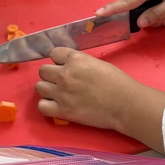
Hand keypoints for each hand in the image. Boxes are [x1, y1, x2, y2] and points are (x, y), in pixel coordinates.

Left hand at [36, 48, 164, 148]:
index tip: (65, 66)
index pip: (54, 54)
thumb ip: (79, 63)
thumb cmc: (117, 82)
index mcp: (75, 59)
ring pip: (39, 87)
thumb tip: (69, 66)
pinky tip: (56, 105)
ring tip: (58, 93)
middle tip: (62, 81)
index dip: (59, 60)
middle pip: (43, 70)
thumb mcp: (97, 63)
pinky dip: (47, 106)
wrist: (125, 104)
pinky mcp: (63, 111)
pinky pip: (41, 106)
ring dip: (48, 89)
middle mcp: (65, 74)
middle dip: (51, 75)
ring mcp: (62, 93)